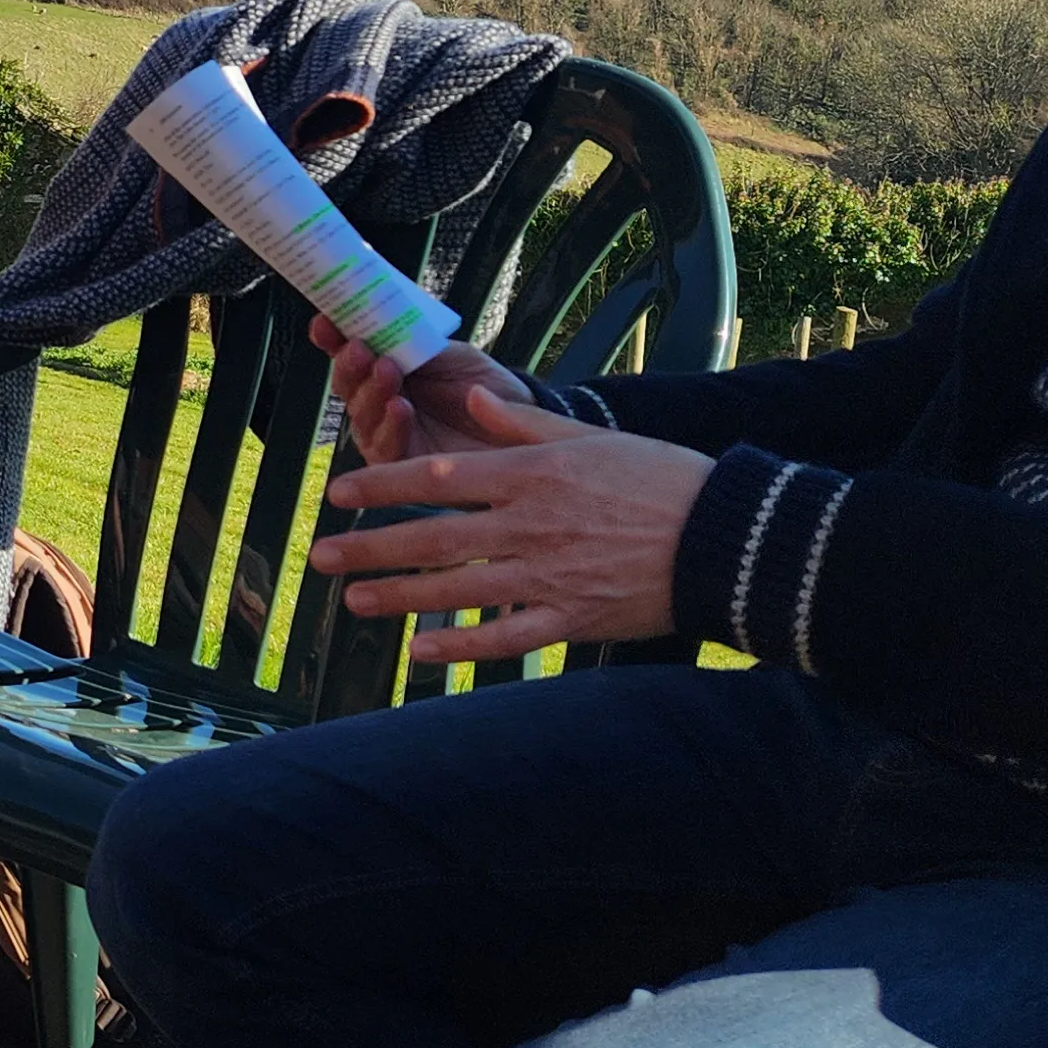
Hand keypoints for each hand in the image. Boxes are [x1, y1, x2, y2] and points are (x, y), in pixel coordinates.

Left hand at [307, 386, 713, 661]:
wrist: (727, 538)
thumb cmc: (660, 478)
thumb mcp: (590, 437)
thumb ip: (522, 423)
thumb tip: (467, 395)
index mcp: (530, 475)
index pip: (436, 477)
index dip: (382, 487)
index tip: (338, 494)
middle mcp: (528, 526)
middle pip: (432, 538)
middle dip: (369, 548)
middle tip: (320, 558)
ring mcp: (547, 576)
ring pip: (456, 590)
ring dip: (398, 597)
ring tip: (353, 602)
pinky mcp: (571, 618)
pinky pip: (504, 638)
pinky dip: (459, 646)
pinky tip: (419, 652)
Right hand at [310, 313, 537, 461]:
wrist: (522, 427)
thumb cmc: (487, 388)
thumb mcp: (454, 355)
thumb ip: (419, 344)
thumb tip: (384, 323)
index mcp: (386, 368)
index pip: (349, 352)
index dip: (332, 337)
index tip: (325, 321)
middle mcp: (378, 401)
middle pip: (346, 384)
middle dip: (348, 364)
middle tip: (359, 347)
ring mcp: (386, 433)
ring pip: (360, 414)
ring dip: (369, 390)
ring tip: (387, 370)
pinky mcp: (401, 466)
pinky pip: (384, 447)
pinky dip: (390, 426)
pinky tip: (400, 407)